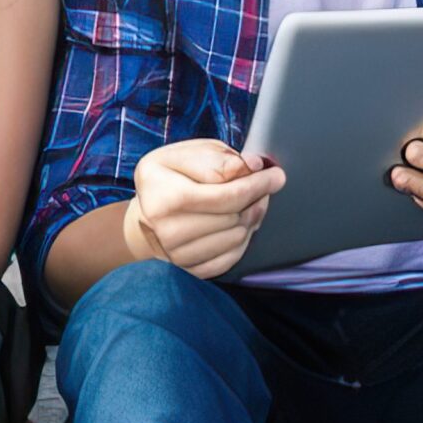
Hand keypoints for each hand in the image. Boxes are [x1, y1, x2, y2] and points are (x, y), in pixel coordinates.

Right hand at [126, 139, 285, 280]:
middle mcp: (165, 227)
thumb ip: (218, 157)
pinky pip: (232, 256)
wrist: (147, 213)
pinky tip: (238, 223)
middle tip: (263, 186)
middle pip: (235, 217)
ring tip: (248, 202)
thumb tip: (253, 166)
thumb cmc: (168, 178)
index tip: (275, 175)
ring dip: (250, 218)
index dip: (258, 183)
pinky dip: (242, 239)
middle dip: (256, 199)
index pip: (227, 194)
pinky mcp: (189, 267)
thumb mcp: (184, 154)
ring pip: (237, 237)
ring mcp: (176, 251)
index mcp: (163, 193)